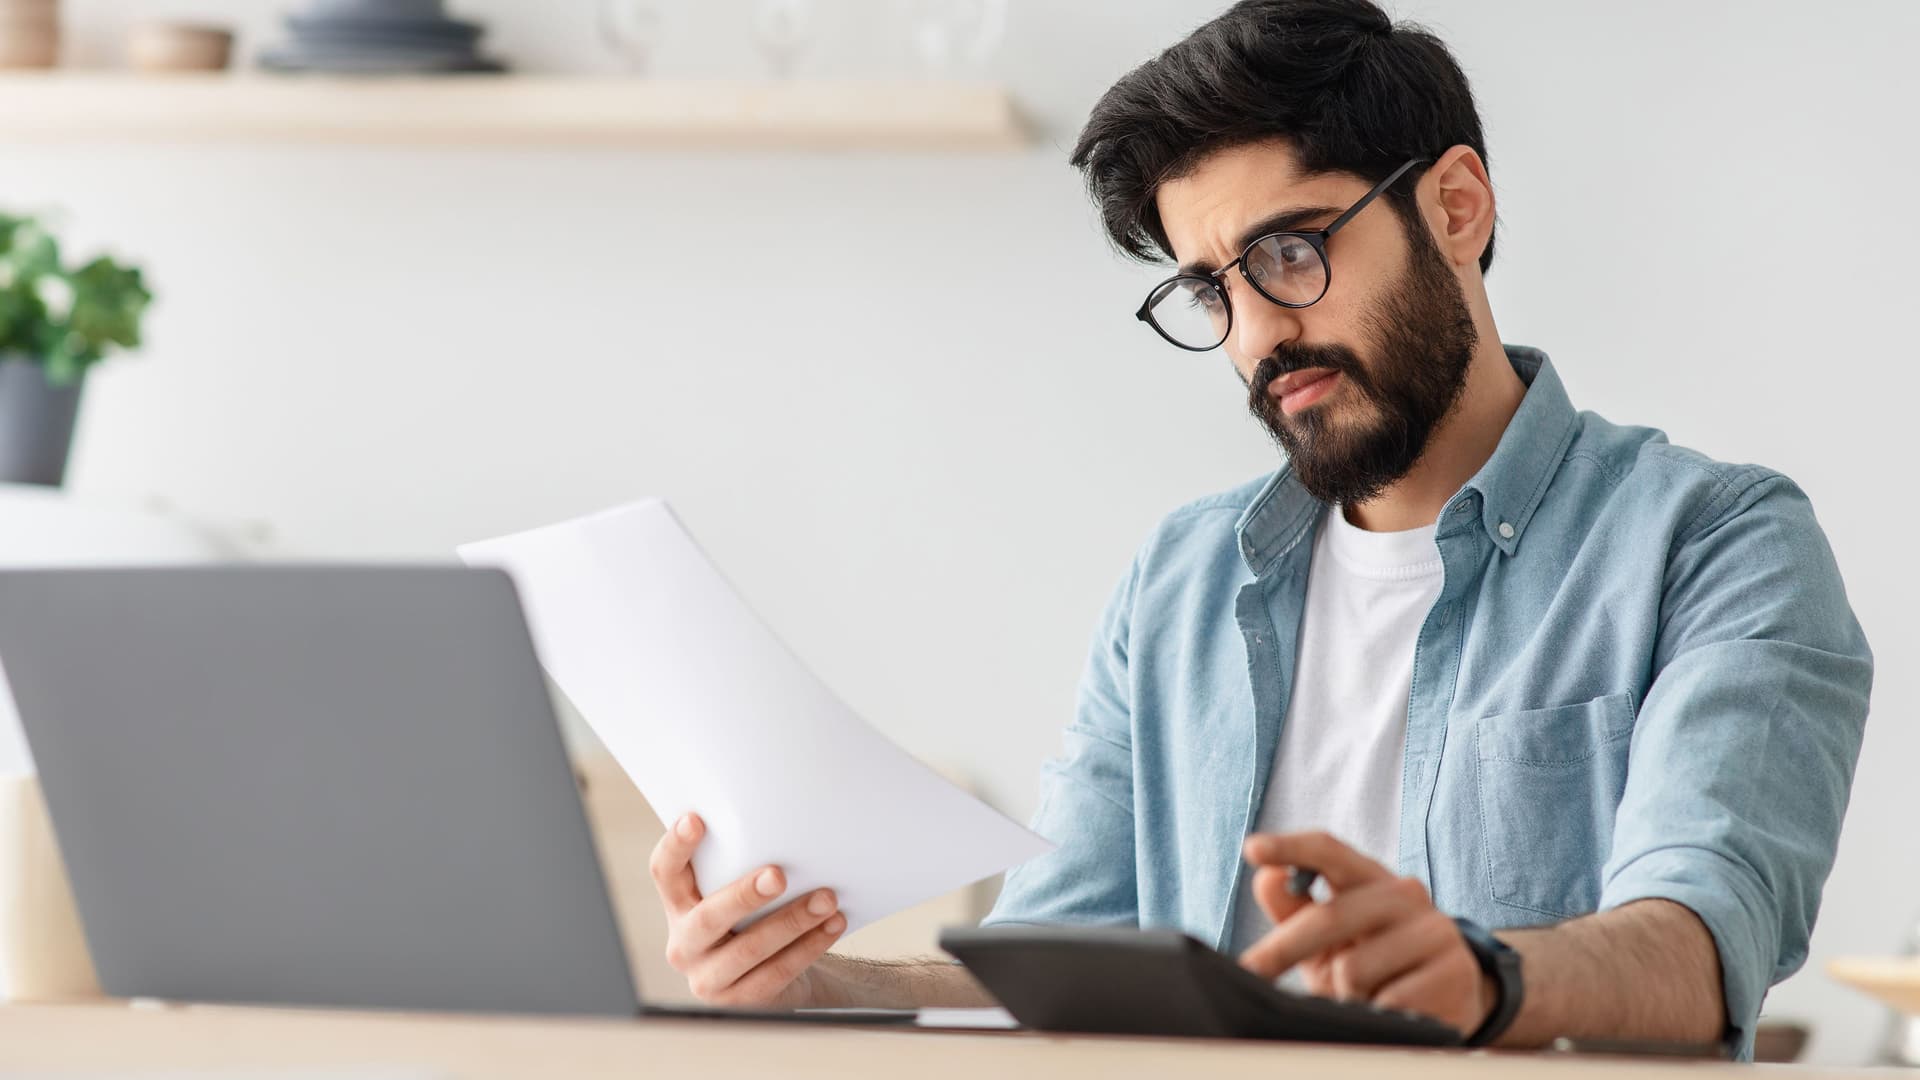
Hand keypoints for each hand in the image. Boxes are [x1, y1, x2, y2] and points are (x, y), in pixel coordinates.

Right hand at [649, 812, 847, 1007]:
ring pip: (750, 948)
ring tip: (826, 899)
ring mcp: (707, 978)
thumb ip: (742, 868)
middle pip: (708, 917)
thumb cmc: (754, 920)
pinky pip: (777, 972)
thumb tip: (785, 829)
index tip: (696, 820)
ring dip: (793, 921)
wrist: (773, 978)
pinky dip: (809, 946)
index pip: (664, 872)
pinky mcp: (738, 1002)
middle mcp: (684, 944)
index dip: (675, 846)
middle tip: (778, 875)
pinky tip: (832, 925)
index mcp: (677, 906)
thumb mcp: (738, 895)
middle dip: (745, 895)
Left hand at [1238, 831, 1492, 1037]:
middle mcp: (1406, 894)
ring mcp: (1435, 931)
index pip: (1329, 851)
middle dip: (1282, 949)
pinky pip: (1387, 1003)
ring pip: (1353, 969)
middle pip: (1329, 916)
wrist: (1448, 1002)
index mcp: (1371, 878)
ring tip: (1366, 998)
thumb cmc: (1375, 965)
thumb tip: (1267, 879)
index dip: (1290, 848)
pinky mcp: (1455, 973)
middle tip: (1250, 972)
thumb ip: (1295, 909)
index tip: (1253, 849)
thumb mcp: (1330, 940)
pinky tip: (1393, 1012)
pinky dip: (1377, 1016)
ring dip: (1346, 996)